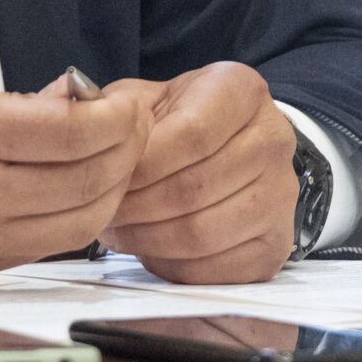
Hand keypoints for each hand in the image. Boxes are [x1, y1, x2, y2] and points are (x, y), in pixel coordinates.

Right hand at [0, 68, 150, 284]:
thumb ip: (13, 99)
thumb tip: (75, 100)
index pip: (74, 133)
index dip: (116, 117)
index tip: (124, 102)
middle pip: (90, 182)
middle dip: (127, 150)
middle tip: (131, 125)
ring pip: (80, 225)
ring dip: (112, 190)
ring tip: (114, 159)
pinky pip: (47, 245)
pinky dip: (77, 218)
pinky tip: (80, 190)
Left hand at [101, 62, 299, 283]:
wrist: (231, 148)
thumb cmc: (178, 123)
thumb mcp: (145, 99)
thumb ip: (111, 108)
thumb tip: (79, 119)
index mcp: (242, 91)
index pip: (193, 134)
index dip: (143, 164)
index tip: (107, 178)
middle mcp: (274, 139)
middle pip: (194, 188)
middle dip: (137, 206)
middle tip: (105, 212)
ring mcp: (282, 195)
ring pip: (201, 233)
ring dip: (148, 239)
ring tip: (121, 230)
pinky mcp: (275, 244)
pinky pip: (215, 269)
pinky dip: (172, 264)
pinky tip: (150, 247)